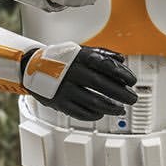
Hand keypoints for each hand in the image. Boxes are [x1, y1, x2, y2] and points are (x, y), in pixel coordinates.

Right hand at [22, 42, 137, 120]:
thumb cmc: (61, 59)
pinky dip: (94, 114)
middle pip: (102, 85)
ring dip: (110, 107)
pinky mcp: (59, 102)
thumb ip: (102, 54)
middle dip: (121, 93)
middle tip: (132, 98)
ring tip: (121, 109)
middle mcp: (72, 72)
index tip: (132, 81)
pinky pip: (80, 112)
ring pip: (93, 101)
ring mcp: (65, 88)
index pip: (106, 65)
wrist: (33, 67)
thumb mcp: (80, 51)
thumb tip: (122, 60)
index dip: (122, 74)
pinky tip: (101, 113)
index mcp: (79, 57)